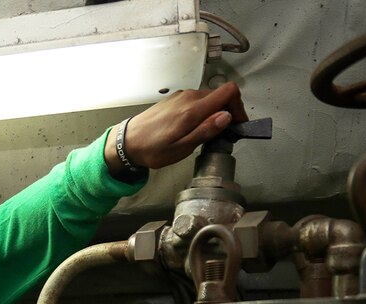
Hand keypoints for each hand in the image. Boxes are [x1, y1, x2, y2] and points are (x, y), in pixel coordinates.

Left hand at [104, 81, 247, 174]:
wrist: (126, 142)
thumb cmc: (152, 149)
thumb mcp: (181, 148)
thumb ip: (205, 131)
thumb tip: (227, 116)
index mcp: (193, 109)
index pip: (229, 91)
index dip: (238, 106)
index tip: (236, 124)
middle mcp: (188, 97)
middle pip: (220, 95)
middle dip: (227, 112)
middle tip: (222, 133)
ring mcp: (181, 96)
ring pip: (209, 99)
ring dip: (214, 113)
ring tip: (205, 133)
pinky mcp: (174, 99)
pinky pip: (196, 101)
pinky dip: (202, 111)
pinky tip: (193, 128)